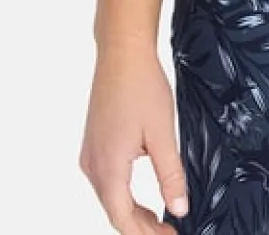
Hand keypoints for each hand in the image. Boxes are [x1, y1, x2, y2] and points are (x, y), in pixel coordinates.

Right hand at [78, 39, 189, 232]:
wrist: (122, 52)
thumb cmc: (142, 87)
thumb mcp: (162, 133)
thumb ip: (170, 174)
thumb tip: (179, 209)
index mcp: (108, 168)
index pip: (122, 219)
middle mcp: (92, 165)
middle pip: (114, 211)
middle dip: (140, 227)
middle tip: (169, 232)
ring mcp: (90, 153)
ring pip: (110, 197)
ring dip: (132, 212)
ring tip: (160, 220)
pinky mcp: (94, 142)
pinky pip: (107, 180)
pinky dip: (124, 194)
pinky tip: (143, 193)